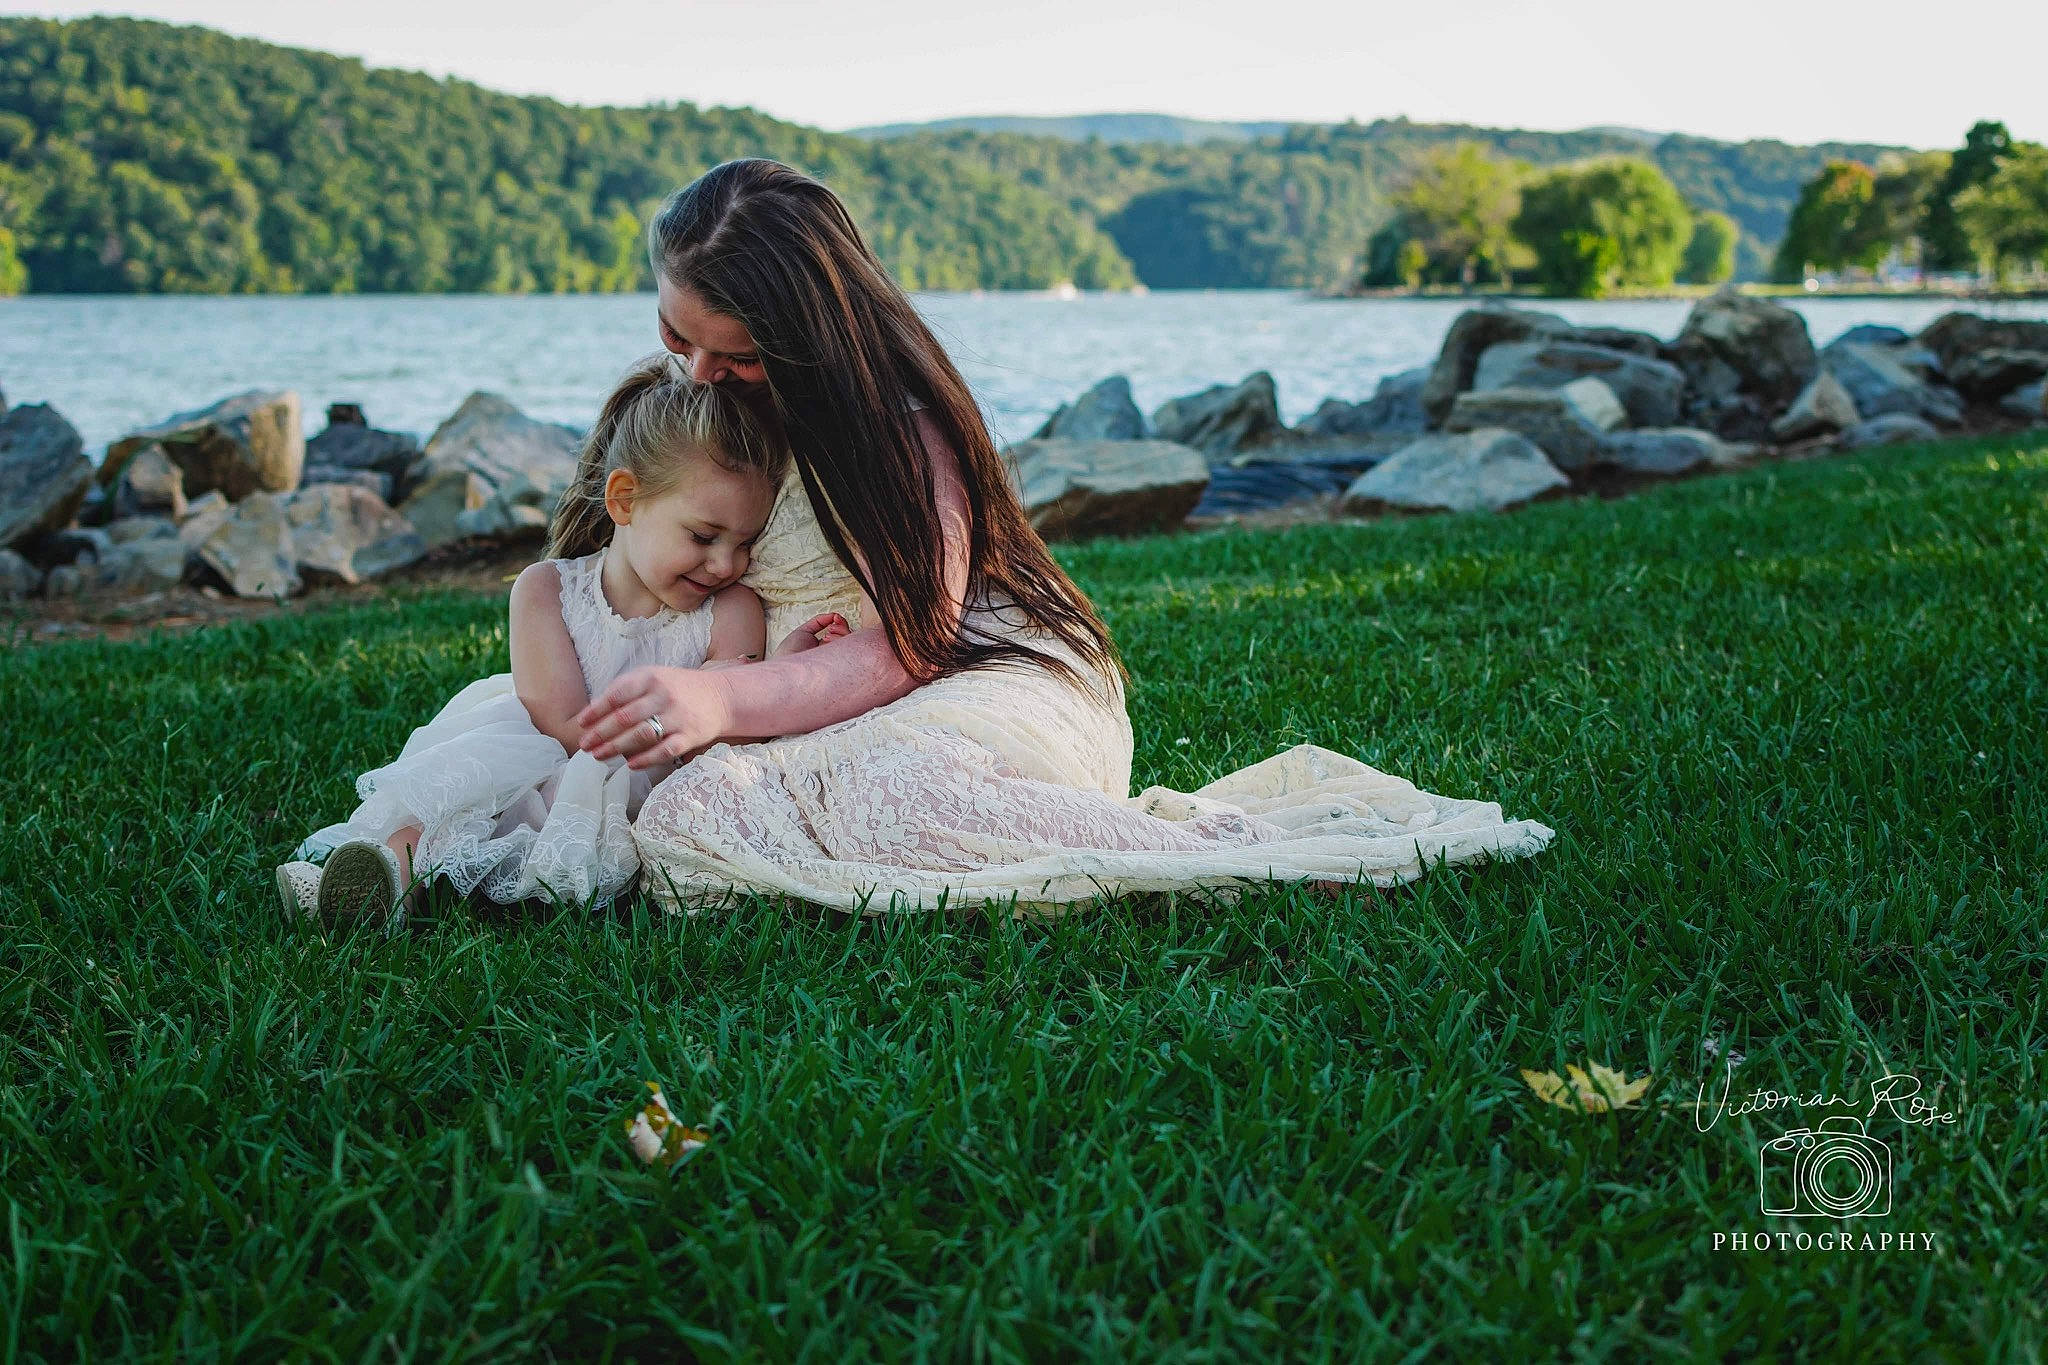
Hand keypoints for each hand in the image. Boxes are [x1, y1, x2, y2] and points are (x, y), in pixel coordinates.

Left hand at [574, 665, 733, 768]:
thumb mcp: (652, 677)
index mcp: (651, 678)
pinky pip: (664, 751)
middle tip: (585, 745)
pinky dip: (645, 759)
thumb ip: (625, 689)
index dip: (596, 711)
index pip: (616, 695)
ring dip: (616, 747)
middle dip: (600, 733)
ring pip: (641, 735)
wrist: (720, 697)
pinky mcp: (690, 736)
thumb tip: (593, 712)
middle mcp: (663, 696)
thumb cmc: (677, 688)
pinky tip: (630, 765)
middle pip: (625, 718)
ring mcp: (677, 717)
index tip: (581, 724)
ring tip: (599, 756)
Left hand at [772, 612, 851, 657]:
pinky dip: (841, 639)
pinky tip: (829, 638)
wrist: (786, 665)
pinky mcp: (839, 663)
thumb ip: (818, 622)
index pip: (838, 634)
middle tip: (832, 625)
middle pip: (847, 637)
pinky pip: (849, 650)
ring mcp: (835, 658)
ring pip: (850, 643)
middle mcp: (830, 653)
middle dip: (841, 626)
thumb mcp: (803, 631)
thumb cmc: (789, 652)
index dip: (839, 624)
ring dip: (841, 632)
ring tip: (829, 632)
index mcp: (822, 647)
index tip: (835, 617)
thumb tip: (832, 615)